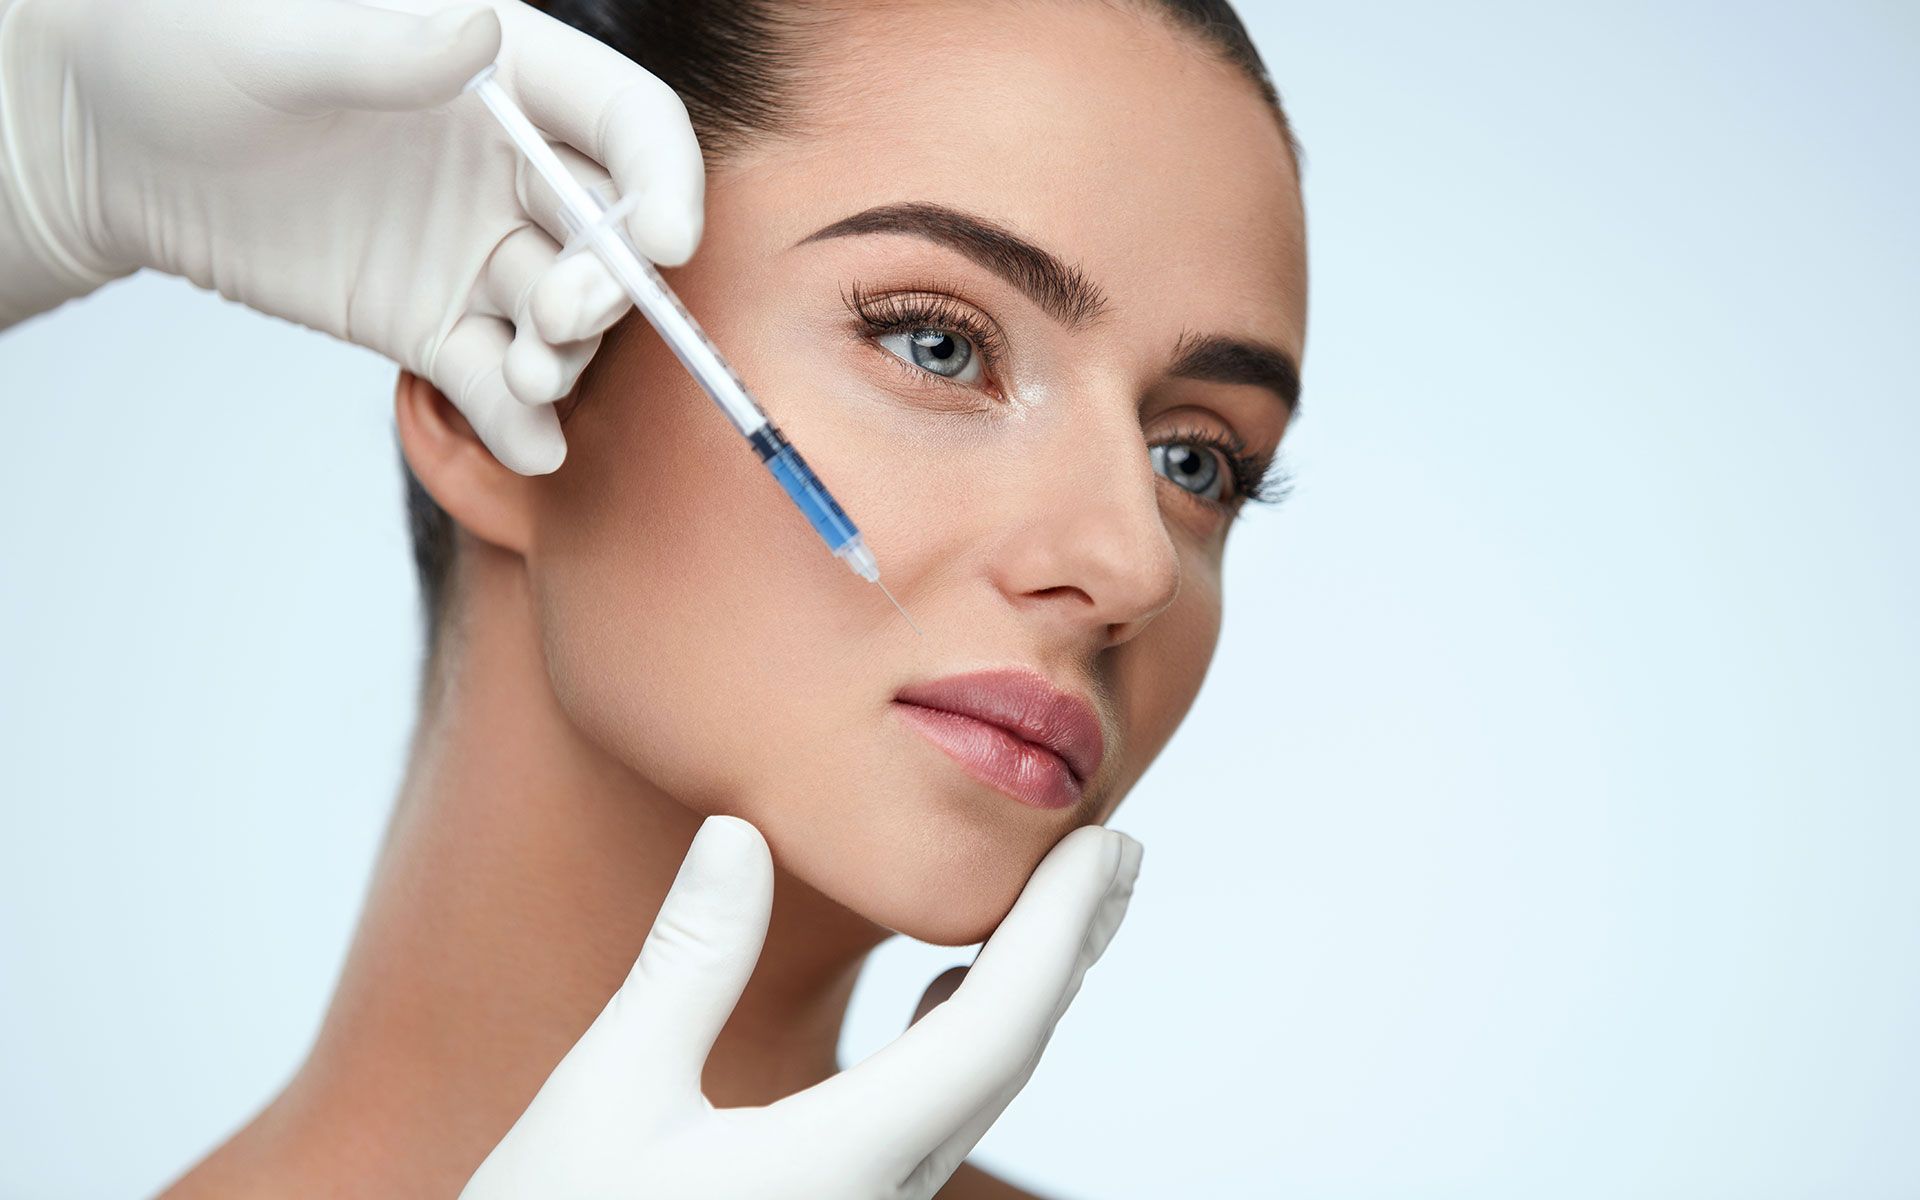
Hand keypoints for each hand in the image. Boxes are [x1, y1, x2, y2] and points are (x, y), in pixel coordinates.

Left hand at [0, 0, 700, 472]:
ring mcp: (476, 250)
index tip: (665, 244)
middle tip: (559, 320)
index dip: (664, 182)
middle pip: (614, 236)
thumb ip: (384, 45)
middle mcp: (511, 165)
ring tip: (524, 380)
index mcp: (507, 72)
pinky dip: (522, 421)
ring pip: (567, 319)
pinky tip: (527, 445)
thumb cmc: (179, 44)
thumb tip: (482, 39)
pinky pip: (499, 381)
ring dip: (569, 358)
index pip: (630, 125)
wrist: (108, 138)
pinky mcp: (432, 323)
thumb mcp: (272, 37)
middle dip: (612, 287)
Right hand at [461, 816, 1143, 1198]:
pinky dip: (970, 1038)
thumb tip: (738, 831)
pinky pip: (941, 1118)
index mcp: (841, 1162)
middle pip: (1012, 1059)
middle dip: (1071, 948)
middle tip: (1118, 853)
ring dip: (1026, 989)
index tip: (1102, 842)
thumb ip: (686, 965)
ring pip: (981, 1092)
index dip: (1059, 929)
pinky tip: (946, 997)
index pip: (994, 1029)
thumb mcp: (604, 1095)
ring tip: (1057, 907)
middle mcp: (879, 1198)